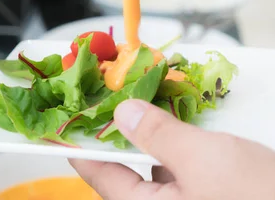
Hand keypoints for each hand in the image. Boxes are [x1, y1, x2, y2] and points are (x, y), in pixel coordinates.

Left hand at [69, 99, 274, 199]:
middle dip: (119, 120)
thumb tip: (122, 112)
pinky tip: (184, 107)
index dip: (78, 135)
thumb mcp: (203, 162)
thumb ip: (158, 134)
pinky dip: (181, 133)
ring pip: (157, 156)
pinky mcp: (211, 192)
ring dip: (154, 122)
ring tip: (144, 86)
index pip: (97, 169)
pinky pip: (184, 159)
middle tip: (109, 84)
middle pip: (126, 159)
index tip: (63, 108)